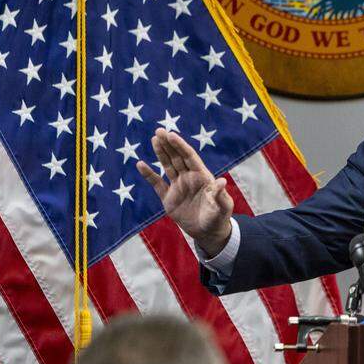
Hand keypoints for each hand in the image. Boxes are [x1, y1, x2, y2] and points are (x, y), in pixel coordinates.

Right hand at [136, 128, 233, 254]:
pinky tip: (140, 164)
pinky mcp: (168, 198)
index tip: (171, 135)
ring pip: (168, 165)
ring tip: (154, 138)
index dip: (180, 145)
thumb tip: (222, 181)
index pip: (189, 157)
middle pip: (177, 157)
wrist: (208, 232)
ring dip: (161, 153)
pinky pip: (157, 183)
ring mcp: (178, 186)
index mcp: (201, 176)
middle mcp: (189, 178)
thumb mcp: (223, 207)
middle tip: (158, 130)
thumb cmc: (218, 218)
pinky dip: (149, 174)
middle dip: (169, 144)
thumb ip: (220, 195)